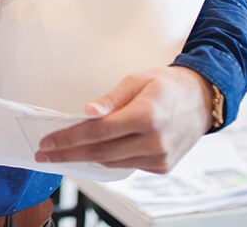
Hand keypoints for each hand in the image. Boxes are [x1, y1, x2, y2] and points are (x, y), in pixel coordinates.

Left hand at [34, 66, 211, 173]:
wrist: (202, 100)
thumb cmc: (166, 85)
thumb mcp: (137, 80)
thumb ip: (111, 98)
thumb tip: (87, 111)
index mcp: (147, 115)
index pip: (98, 132)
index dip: (69, 139)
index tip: (47, 143)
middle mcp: (154, 141)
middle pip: (100, 152)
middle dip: (68, 154)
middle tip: (43, 154)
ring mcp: (160, 157)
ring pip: (111, 162)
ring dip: (84, 158)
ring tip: (61, 153)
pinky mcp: (162, 166)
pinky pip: (126, 165)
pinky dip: (107, 159)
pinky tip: (92, 152)